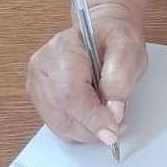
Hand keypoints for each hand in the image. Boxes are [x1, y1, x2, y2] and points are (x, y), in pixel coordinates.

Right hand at [26, 4, 146, 149]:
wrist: (103, 35)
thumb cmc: (114, 38)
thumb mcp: (129, 48)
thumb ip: (122, 79)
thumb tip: (112, 114)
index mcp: (62, 47)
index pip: (69, 93)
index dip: (91, 118)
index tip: (112, 132)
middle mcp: (42, 66)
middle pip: (61, 113)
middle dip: (92, 128)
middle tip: (117, 127)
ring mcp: (37, 84)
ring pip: (59, 125)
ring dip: (86, 131)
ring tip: (108, 119)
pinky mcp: (39, 99)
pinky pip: (58, 125)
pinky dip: (79, 129)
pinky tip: (94, 119)